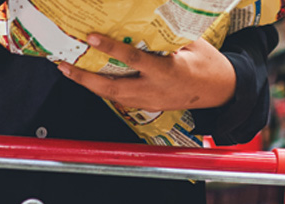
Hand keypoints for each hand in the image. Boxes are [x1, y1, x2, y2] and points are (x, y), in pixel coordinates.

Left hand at [58, 34, 235, 111]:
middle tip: (64, 65)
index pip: (134, 60)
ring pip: (113, 96)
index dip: (111, 48)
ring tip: (67, 70)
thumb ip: (167, 35)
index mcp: (168, 71)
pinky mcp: (149, 106)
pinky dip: (102, 89)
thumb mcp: (192, 43)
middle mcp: (155, 90)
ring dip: (88, 84)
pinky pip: (120, 99)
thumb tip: (144, 16)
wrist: (220, 92)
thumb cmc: (208, 64)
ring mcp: (150, 101)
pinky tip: (89, 79)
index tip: (92, 37)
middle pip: (113, 88)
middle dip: (85, 78)